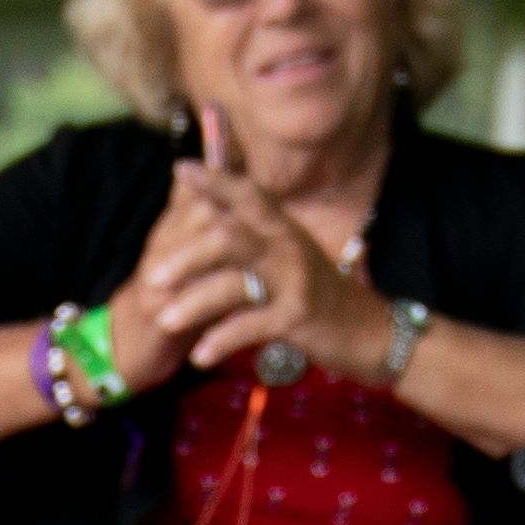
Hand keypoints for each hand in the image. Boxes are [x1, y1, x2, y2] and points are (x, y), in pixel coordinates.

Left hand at [120, 161, 398, 387]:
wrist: (373, 334)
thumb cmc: (322, 297)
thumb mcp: (290, 258)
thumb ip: (255, 233)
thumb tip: (215, 204)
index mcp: (283, 229)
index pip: (246, 194)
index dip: (214, 179)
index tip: (179, 168)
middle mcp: (288, 246)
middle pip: (230, 237)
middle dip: (187, 255)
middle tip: (152, 277)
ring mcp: (294, 282)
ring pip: (235, 282)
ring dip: (194, 303)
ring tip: (164, 321)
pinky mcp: (298, 318)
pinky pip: (251, 325)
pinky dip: (221, 340)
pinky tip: (199, 356)